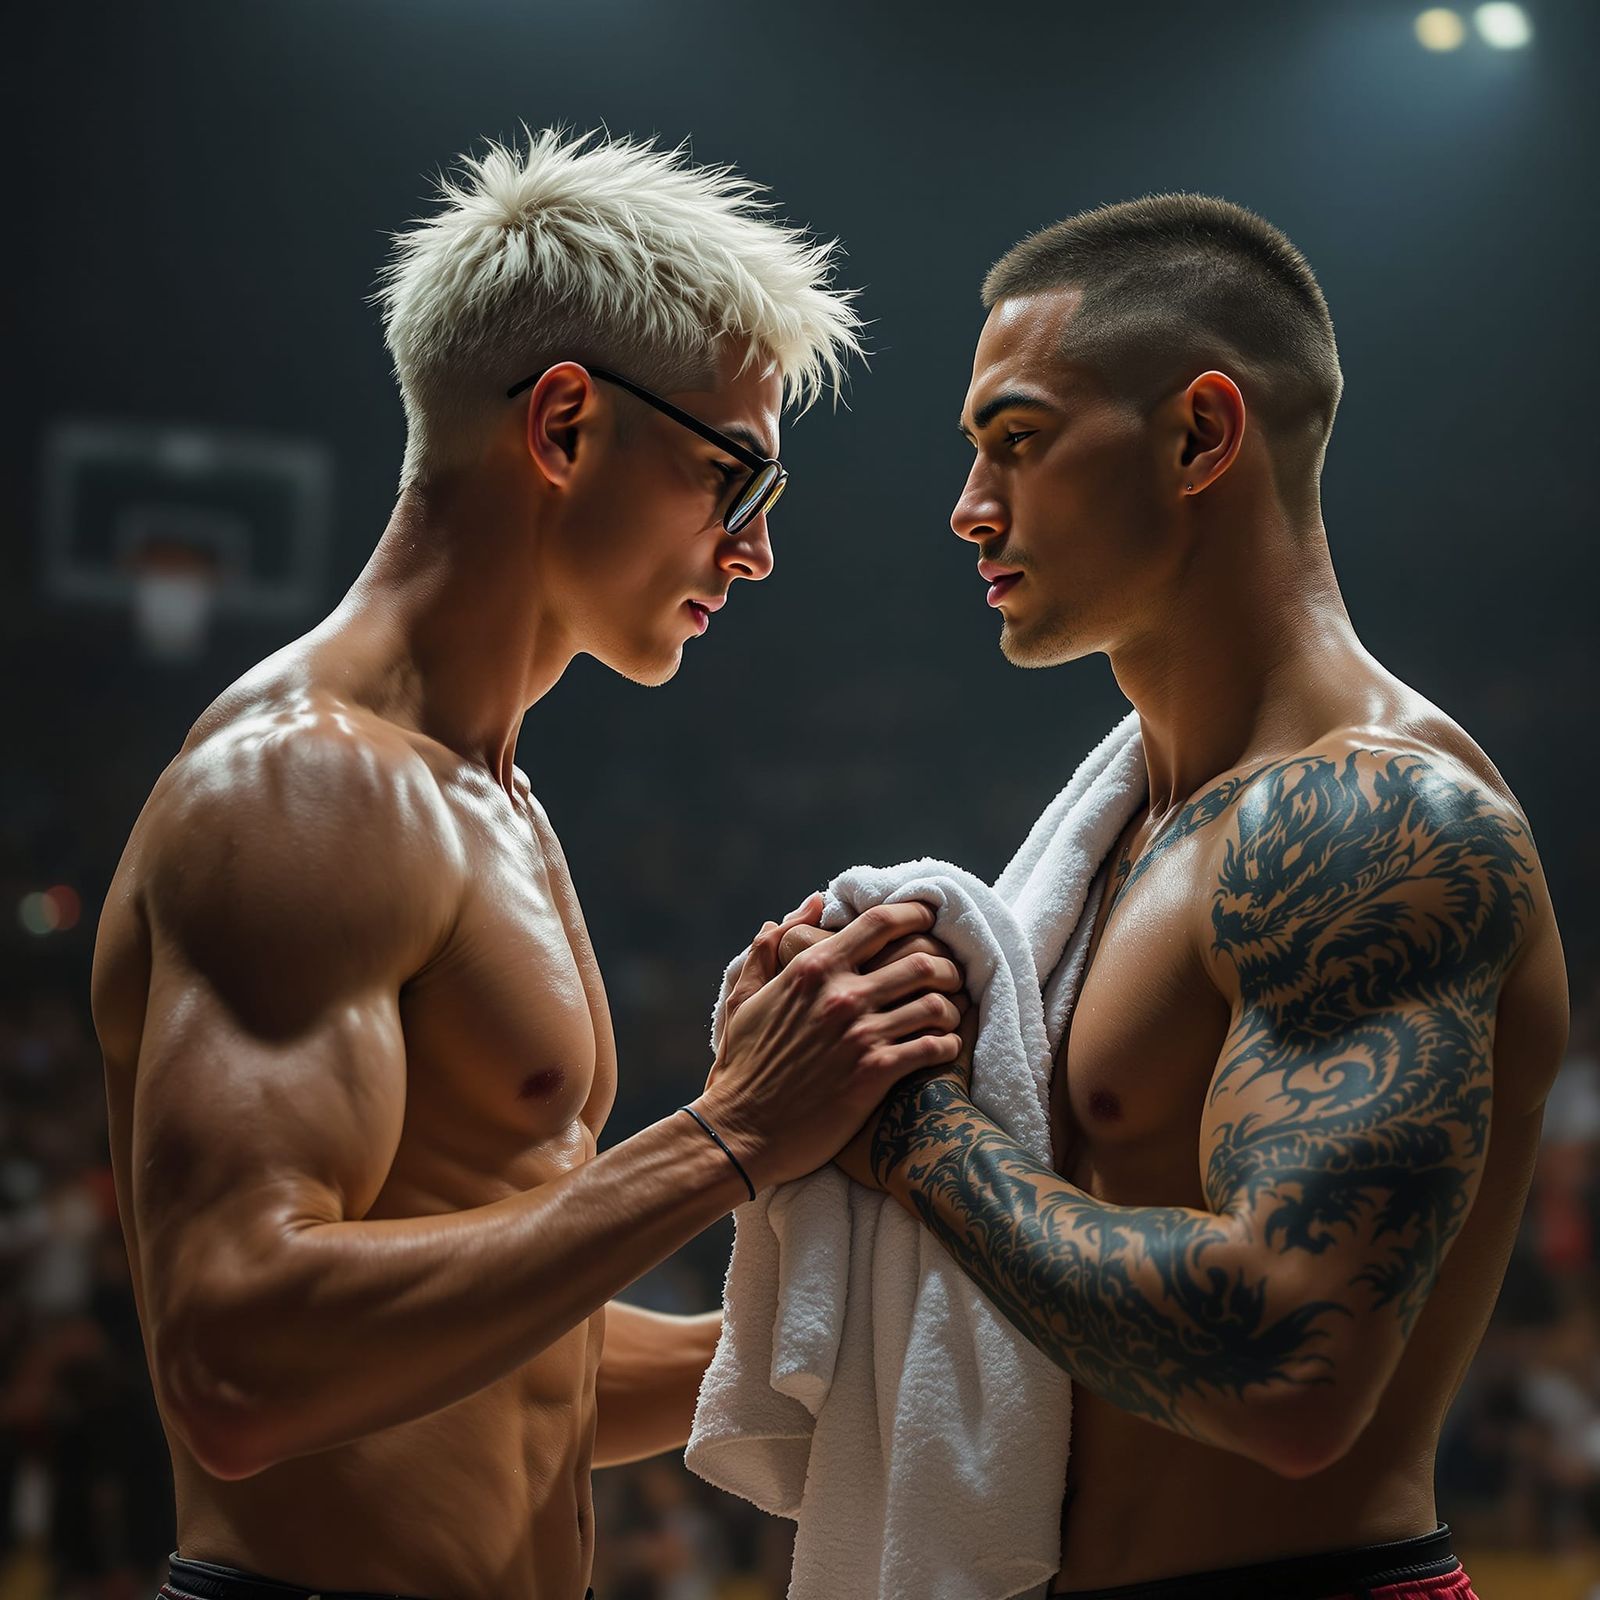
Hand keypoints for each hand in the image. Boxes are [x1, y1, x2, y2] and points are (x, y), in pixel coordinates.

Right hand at [698, 902, 967, 1190]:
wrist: (741, 1132)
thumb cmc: (741, 1068)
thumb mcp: (744, 1000)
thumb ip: (770, 950)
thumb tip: (806, 908)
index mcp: (813, 969)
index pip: (879, 923)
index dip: (914, 915)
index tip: (929, 918)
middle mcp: (841, 995)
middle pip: (921, 961)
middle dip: (947, 967)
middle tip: (953, 977)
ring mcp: (860, 1034)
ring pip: (936, 1004)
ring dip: (952, 1008)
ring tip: (951, 1016)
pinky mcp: (875, 1073)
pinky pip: (934, 1047)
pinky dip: (948, 1045)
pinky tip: (944, 1050)